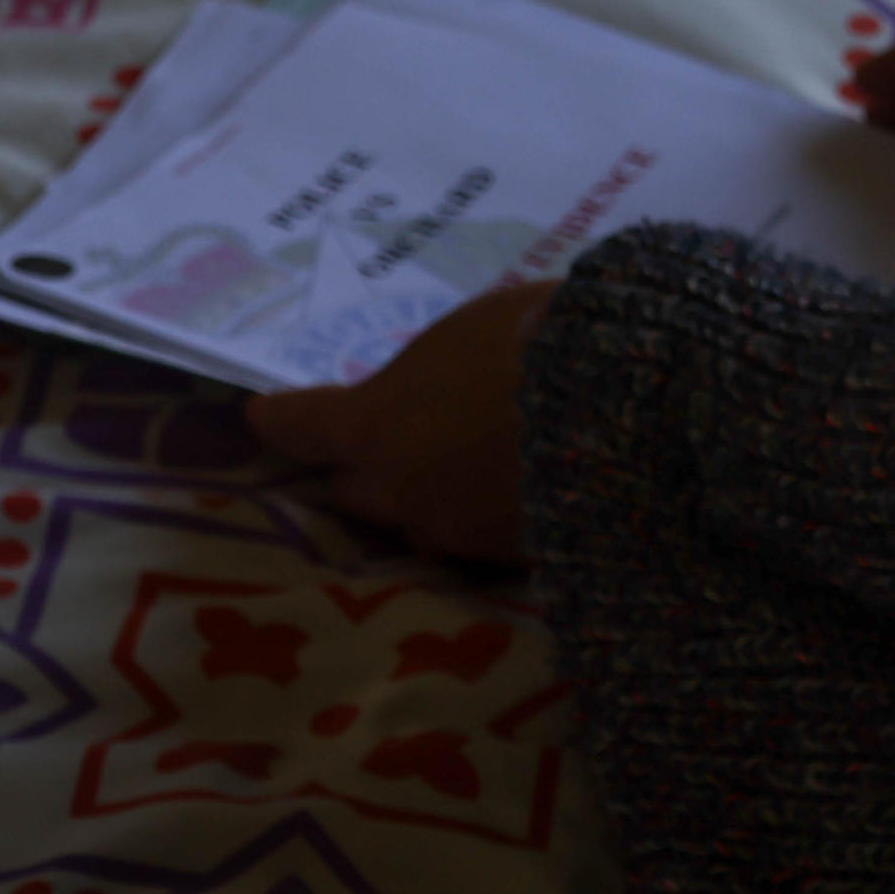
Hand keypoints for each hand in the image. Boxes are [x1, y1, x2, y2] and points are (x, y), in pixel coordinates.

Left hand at [242, 280, 544, 563]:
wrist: (630, 411)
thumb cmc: (546, 342)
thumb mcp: (479, 329)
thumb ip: (441, 368)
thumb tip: (450, 377)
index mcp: (371, 422)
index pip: (298, 426)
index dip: (282, 420)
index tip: (264, 416)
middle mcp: (395, 490)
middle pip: (357, 487)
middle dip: (375, 467)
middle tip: (409, 440)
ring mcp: (453, 535)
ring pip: (428, 519)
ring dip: (444, 495)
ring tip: (492, 461)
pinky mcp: (510, 564)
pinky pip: (487, 540)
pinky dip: (500, 516)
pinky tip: (539, 486)